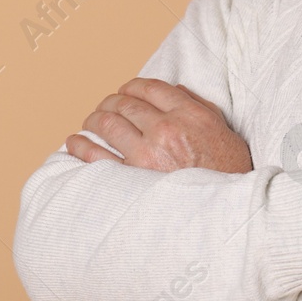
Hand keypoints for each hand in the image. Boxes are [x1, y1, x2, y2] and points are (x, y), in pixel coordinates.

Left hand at [65, 78, 251, 173]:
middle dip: (110, 102)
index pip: (150, 88)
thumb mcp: (223, 132)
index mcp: (189, 115)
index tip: (125, 91)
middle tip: (105, 108)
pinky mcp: (130, 179)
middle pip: (125, 103)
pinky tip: (74, 143)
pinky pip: (94, 156)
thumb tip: (173, 91)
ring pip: (106, 124)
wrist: (227, 213)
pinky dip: (79, 145)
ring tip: (90, 123)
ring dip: (93, 120)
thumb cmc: (227, 174)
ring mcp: (146, 154)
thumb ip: (198, 107)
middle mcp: (166, 129)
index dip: (132, 86)